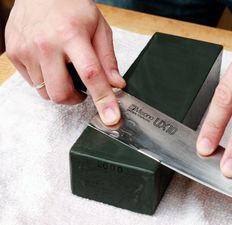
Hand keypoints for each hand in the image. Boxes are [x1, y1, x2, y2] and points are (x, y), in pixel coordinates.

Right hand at [5, 0, 124, 124]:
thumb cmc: (71, 6)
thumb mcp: (99, 27)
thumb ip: (107, 58)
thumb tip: (116, 84)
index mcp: (72, 36)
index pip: (91, 75)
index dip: (103, 99)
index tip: (111, 118)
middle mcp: (46, 45)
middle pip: (61, 94)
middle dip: (75, 99)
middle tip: (82, 89)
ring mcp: (26, 50)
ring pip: (45, 93)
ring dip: (59, 89)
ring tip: (63, 69)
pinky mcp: (14, 54)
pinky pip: (32, 83)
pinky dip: (45, 81)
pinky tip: (49, 64)